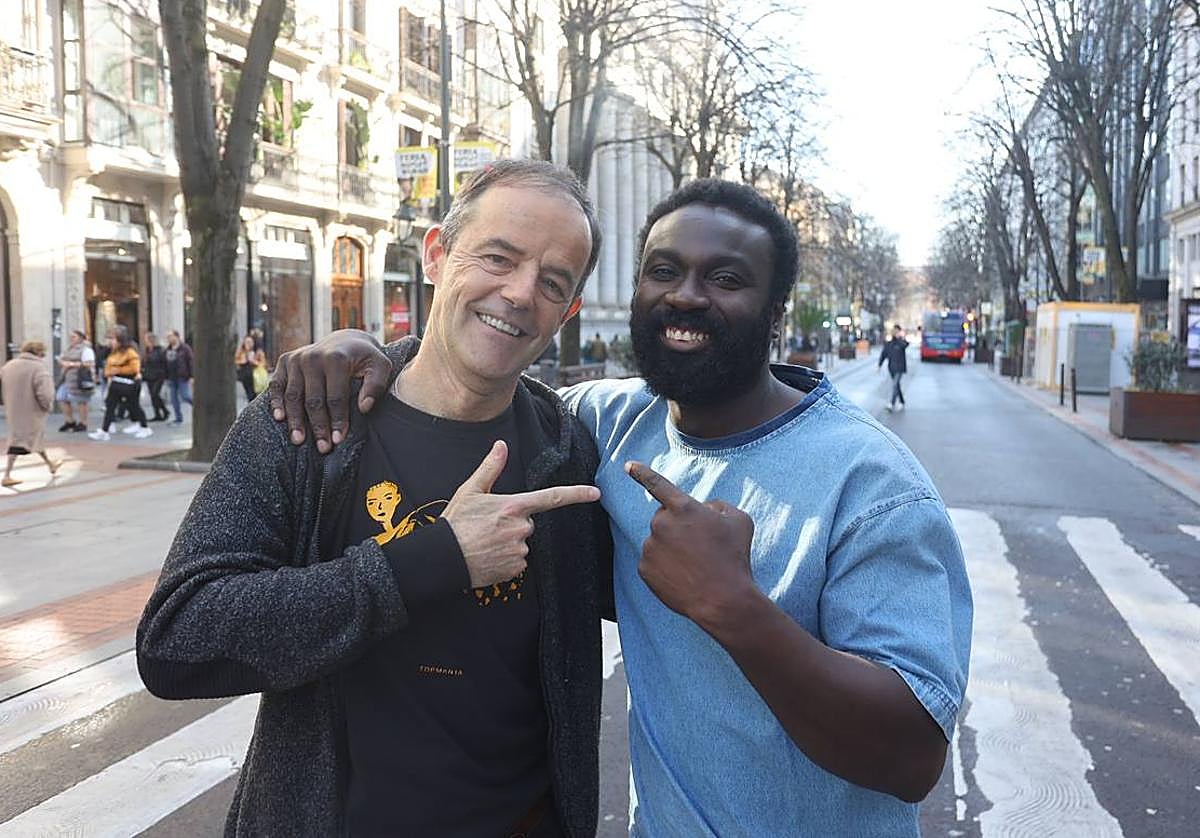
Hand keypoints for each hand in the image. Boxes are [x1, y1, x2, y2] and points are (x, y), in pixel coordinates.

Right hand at [268, 330, 391, 452]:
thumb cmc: (365, 359)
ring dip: (295, 420)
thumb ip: (376, 386)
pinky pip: (276, 385)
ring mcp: (296, 359)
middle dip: (318, 426)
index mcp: (336, 358)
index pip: (335, 397)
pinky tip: (280, 419)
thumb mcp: (380, 367)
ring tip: (299, 441)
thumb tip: (364, 408)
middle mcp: (313, 357)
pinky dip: (276, 402)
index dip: (337, 420)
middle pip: (313, 400)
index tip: (338, 440)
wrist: (345, 342)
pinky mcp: (284, 361)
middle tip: (322, 448)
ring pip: (293, 396)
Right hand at [446, 441, 600, 587]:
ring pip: (521, 542)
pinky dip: (505, 559)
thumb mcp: (470, 490)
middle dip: (512, 523)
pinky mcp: (515, 568)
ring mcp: (519, 550)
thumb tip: (501, 445)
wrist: (443, 558)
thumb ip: (490, 467)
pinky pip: (517, 561)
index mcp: (513, 506)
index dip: (576, 494)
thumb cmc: (456, 522)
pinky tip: (487, 556)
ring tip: (484, 542)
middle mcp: (521, 528)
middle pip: (527, 522)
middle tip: (487, 526)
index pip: (552, 498)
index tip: (596, 493)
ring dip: (507, 542)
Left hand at [625, 461, 756, 625]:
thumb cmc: (734, 557)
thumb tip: (706, 508)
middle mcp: (661, 524)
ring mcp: (650, 547)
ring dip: (673, 548)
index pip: (658, 484)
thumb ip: (719, 506)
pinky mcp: (644, 569)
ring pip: (658, 541)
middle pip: (664, 518)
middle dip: (678, 527)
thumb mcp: (739, 521)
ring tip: (694, 565)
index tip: (628, 465)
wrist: (723, 599)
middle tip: (699, 546)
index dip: (642, 472)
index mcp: (683, 507)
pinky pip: (653, 562)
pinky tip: (683, 577)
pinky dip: (666, 567)